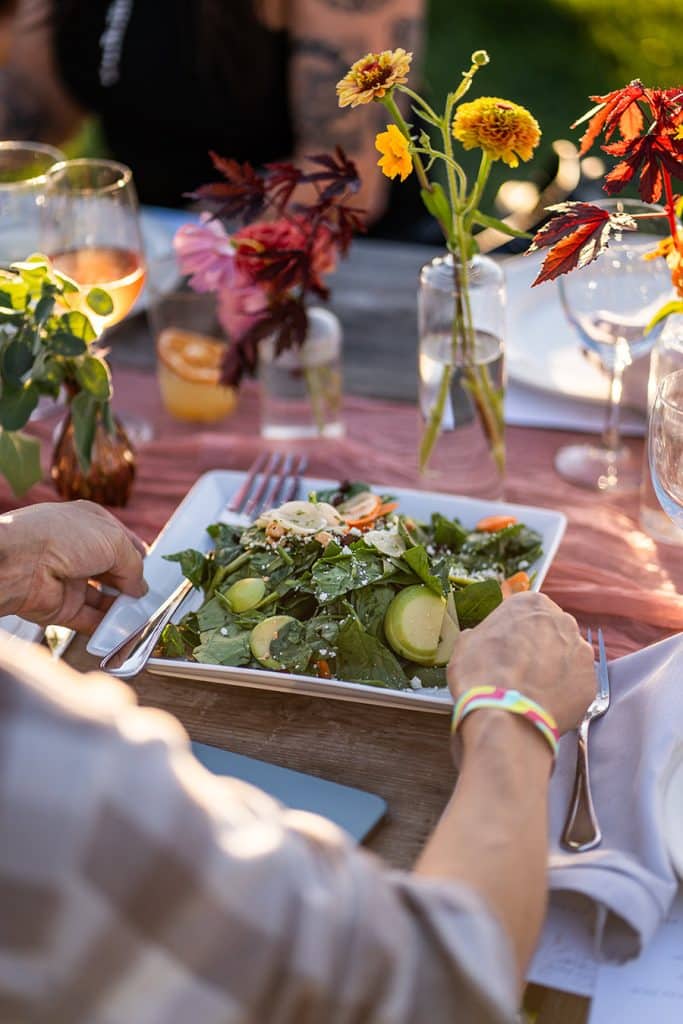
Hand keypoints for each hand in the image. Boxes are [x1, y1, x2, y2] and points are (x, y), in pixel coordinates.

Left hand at [0, 501, 147, 632]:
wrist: (19, 561)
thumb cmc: (62, 537)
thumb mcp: (114, 541)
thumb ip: (134, 565)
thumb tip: (141, 587)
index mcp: (89, 524)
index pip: (120, 542)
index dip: (138, 556)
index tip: (153, 571)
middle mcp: (78, 551)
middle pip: (113, 572)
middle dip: (132, 585)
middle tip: (149, 597)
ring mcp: (69, 580)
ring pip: (103, 599)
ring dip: (121, 609)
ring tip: (140, 617)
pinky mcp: (61, 607)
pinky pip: (90, 620)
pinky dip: (106, 628)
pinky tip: (123, 632)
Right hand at [448, 591, 594, 734]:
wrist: (506, 715)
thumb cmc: (481, 674)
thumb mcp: (467, 644)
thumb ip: (484, 634)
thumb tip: (485, 640)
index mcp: (532, 604)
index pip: (527, 612)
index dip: (516, 633)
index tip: (508, 649)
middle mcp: (563, 621)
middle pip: (552, 631)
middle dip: (540, 648)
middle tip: (521, 670)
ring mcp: (582, 651)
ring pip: (567, 657)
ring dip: (554, 669)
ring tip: (533, 691)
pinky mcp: (590, 681)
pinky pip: (576, 684)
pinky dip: (563, 692)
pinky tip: (545, 704)